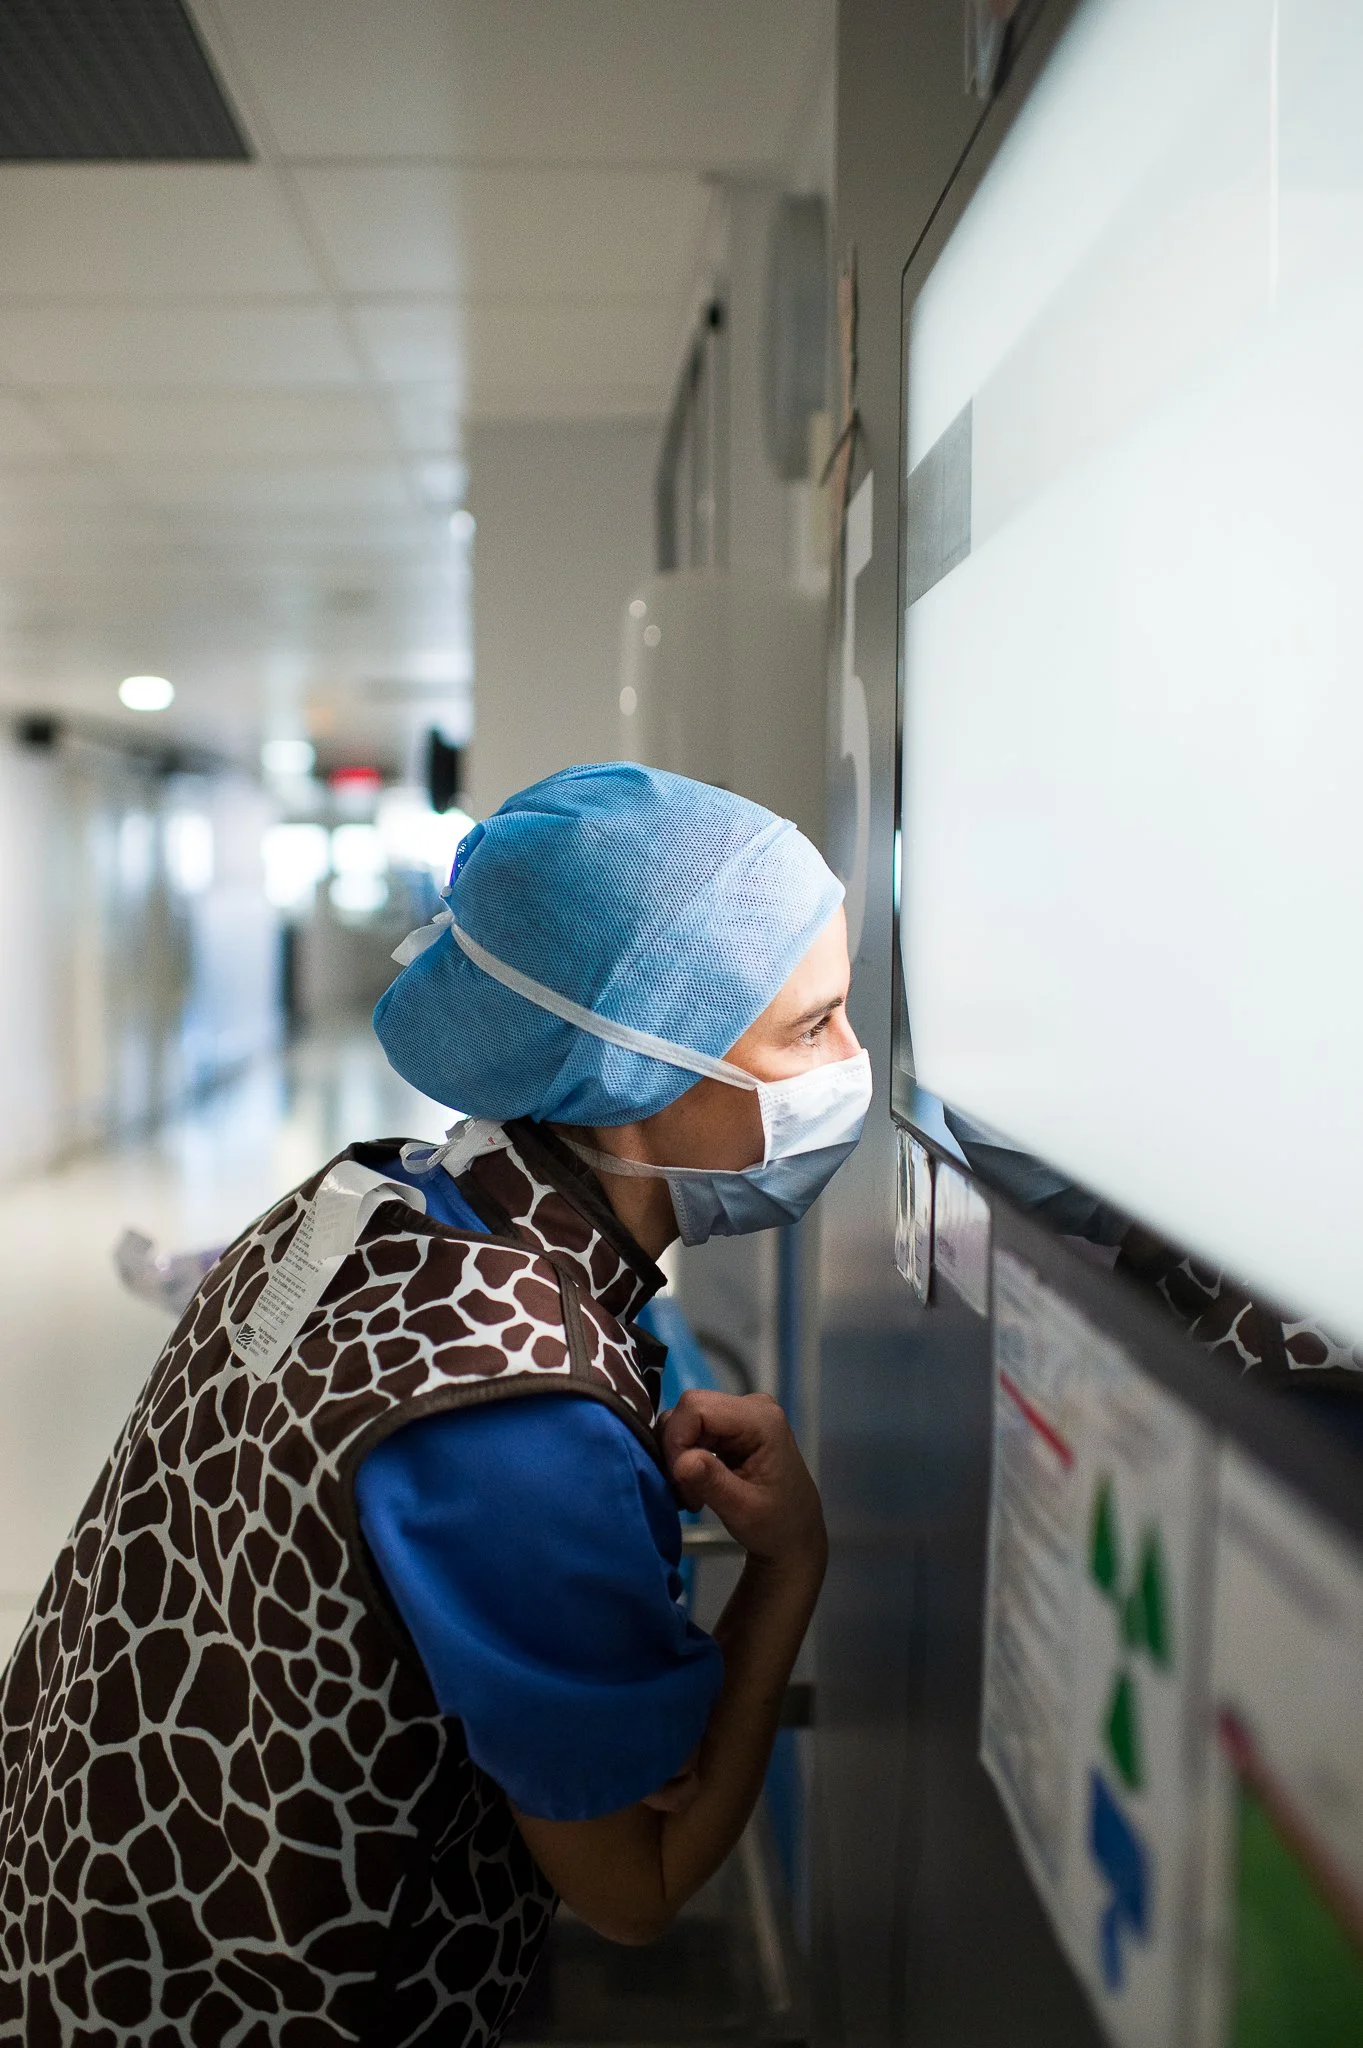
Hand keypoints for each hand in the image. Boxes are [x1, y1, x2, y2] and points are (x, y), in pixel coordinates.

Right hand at [659, 1390, 825, 1574]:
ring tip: (692, 1493)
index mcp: (761, 1419)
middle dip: (677, 1450)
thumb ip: (711, 1482)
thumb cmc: (777, 1525)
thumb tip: (680, 1461)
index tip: (678, 1479)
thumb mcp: (743, 1510)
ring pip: (687, 1420)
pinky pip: (695, 1430)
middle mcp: (752, 1406)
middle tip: (685, 1492)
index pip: (697, 1407)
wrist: (796, 1534)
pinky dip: (686, 1457)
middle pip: (690, 1409)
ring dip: (679, 1457)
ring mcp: (742, 1413)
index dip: (677, 1439)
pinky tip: (697, 1484)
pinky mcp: (732, 1426)